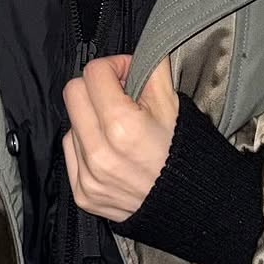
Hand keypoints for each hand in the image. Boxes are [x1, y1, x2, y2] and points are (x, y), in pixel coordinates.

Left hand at [61, 51, 179, 219]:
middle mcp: (100, 153)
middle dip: (96, 87)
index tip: (129, 74)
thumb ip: (151, 69)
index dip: (114, 66)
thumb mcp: (174, 104)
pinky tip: (111, 150)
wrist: (192, 206)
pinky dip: (87, 145)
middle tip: (119, 95)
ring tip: (118, 128)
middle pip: (73, 92)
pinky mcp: (82, 194)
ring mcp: (88, 177)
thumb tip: (131, 56)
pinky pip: (71, 152)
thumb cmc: (185, 153)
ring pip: (71, 122)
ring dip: (91, 118)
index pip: (94, 73)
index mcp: (123, 126)